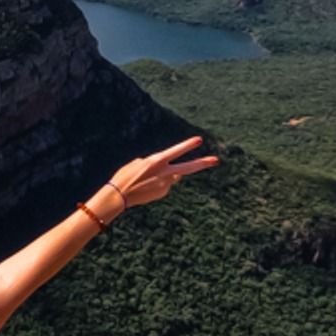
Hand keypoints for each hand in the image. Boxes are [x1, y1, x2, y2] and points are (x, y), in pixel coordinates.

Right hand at [104, 137, 218, 213]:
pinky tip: (146, 187)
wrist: (120, 195)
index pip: (176, 151)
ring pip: (173, 176)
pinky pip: (165, 185)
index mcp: (156, 161)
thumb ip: (157, 164)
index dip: (188, 145)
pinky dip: (158, 184)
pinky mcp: (163, 193)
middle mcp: (165, 173)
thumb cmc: (126, 176)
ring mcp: (166, 184)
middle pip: (188, 167)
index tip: (200, 140)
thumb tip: (174, 174)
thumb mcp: (138, 163)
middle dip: (203, 163)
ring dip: (165, 175)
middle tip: (216, 160)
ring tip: (146, 179)